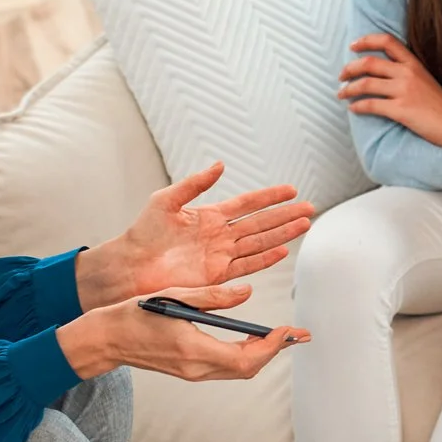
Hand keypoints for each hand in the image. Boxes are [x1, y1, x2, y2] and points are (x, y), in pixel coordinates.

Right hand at [58, 283, 306, 382]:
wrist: (107, 339)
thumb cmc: (136, 314)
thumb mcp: (175, 296)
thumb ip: (213, 297)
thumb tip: (246, 293)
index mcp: (193, 349)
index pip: (246, 357)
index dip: (272, 346)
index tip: (287, 329)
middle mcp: (196, 368)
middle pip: (247, 368)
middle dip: (274, 351)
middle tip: (295, 335)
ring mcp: (192, 373)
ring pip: (239, 370)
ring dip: (261, 354)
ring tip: (280, 336)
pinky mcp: (189, 371)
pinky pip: (226, 368)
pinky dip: (245, 355)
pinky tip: (253, 339)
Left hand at [85, 162, 313, 306]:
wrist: (131, 266)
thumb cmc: (143, 233)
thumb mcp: (166, 200)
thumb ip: (194, 183)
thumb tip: (220, 165)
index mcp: (210, 216)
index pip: (248, 203)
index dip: (270, 197)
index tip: (291, 190)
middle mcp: (220, 235)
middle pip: (261, 223)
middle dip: (285, 216)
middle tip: (309, 208)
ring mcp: (221, 255)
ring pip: (259, 243)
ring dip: (282, 235)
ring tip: (304, 225)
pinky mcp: (217, 276)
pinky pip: (247, 266)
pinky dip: (265, 259)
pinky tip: (282, 251)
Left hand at [339, 34, 441, 143]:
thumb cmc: (441, 105)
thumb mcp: (425, 79)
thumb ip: (406, 73)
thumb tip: (382, 74)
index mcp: (413, 63)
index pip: (387, 41)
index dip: (366, 41)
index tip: (353, 46)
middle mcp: (407, 73)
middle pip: (369, 63)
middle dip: (349, 68)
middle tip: (341, 76)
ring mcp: (404, 91)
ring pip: (366, 84)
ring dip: (348, 89)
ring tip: (342, 94)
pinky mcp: (400, 110)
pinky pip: (371, 105)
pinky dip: (358, 106)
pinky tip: (353, 109)